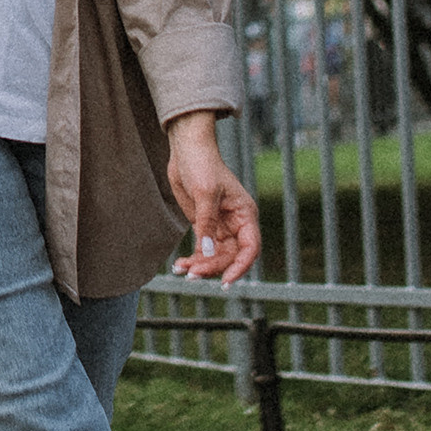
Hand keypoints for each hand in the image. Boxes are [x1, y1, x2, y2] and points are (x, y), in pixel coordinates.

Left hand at [165, 111, 258, 288]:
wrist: (186, 149)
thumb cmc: (202, 164)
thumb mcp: (205, 193)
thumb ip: (207, 224)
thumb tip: (208, 253)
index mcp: (245, 214)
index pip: (250, 248)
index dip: (241, 267)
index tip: (226, 281)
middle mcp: (236, 223)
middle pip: (230, 256)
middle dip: (213, 267)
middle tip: (192, 274)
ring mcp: (220, 225)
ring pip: (216, 256)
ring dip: (201, 266)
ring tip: (181, 270)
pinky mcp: (205, 226)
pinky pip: (203, 249)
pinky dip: (193, 258)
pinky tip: (180, 265)